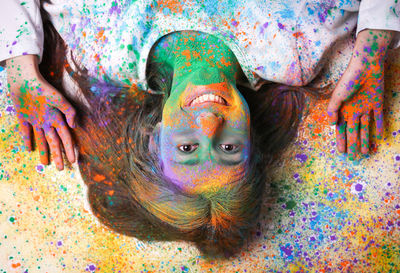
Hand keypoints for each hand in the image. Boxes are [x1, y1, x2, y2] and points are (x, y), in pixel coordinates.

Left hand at [6, 55, 75, 169]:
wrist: (24, 79)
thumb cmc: (43, 88)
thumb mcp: (59, 99)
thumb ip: (69, 111)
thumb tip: (74, 126)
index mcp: (57, 118)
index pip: (65, 138)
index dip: (70, 149)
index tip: (75, 161)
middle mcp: (47, 121)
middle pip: (54, 142)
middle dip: (59, 156)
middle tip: (62, 168)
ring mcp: (35, 120)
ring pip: (41, 140)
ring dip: (44, 151)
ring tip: (45, 164)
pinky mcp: (23, 117)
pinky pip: (26, 132)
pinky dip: (27, 140)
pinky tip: (29, 149)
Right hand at [327, 30, 392, 160]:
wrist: (367, 65)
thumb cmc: (349, 79)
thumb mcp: (337, 95)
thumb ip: (333, 110)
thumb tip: (331, 124)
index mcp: (342, 109)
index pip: (341, 129)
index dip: (341, 140)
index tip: (341, 152)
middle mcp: (353, 110)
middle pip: (353, 131)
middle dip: (353, 144)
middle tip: (354, 157)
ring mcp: (365, 107)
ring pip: (365, 128)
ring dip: (365, 140)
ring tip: (366, 152)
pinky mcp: (377, 103)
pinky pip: (378, 118)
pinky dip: (378, 127)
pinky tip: (379, 137)